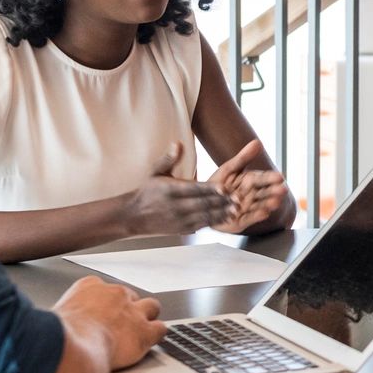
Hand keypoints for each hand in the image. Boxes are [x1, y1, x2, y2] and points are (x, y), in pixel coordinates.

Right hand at [54, 275, 164, 369]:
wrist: (68, 351)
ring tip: (138, 331)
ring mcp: (132, 311)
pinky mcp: (144, 331)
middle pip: (128, 296)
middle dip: (126, 309)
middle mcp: (114, 294)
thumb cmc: (55, 339)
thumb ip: (61, 318)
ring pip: (151, 306)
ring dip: (147, 318)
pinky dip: (156, 336)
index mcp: (89, 287)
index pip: (102, 288)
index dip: (104, 303)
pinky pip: (161, 328)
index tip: (100, 314)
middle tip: (118, 327)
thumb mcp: (51, 320)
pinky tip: (149, 343)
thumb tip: (50, 328)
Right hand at [118, 141, 235, 236]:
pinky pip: (201, 224)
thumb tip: (177, 144)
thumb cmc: (147, 192)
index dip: (210, 189)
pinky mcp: (182, 228)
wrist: (133, 217)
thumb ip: (168, 159)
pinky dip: (215, 221)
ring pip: (204, 216)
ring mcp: (180, 219)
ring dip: (222, 214)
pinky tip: (228, 218)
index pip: (194, 189)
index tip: (225, 188)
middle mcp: (176, 206)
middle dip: (222, 202)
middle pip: (203, 204)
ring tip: (237, 210)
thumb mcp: (155, 173)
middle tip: (239, 199)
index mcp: (171, 190)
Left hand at [208, 139, 290, 233]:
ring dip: (268, 204)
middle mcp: (251, 196)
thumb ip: (243, 157)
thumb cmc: (217, 185)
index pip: (261, 179)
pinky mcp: (240, 222)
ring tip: (276, 202)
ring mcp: (246, 209)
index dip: (270, 178)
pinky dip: (256, 216)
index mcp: (250, 182)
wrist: (202, 203)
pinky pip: (249, 218)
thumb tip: (258, 142)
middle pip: (263, 193)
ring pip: (259, 206)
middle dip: (272, 192)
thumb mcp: (229, 169)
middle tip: (282, 190)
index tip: (280, 177)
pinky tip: (265, 213)